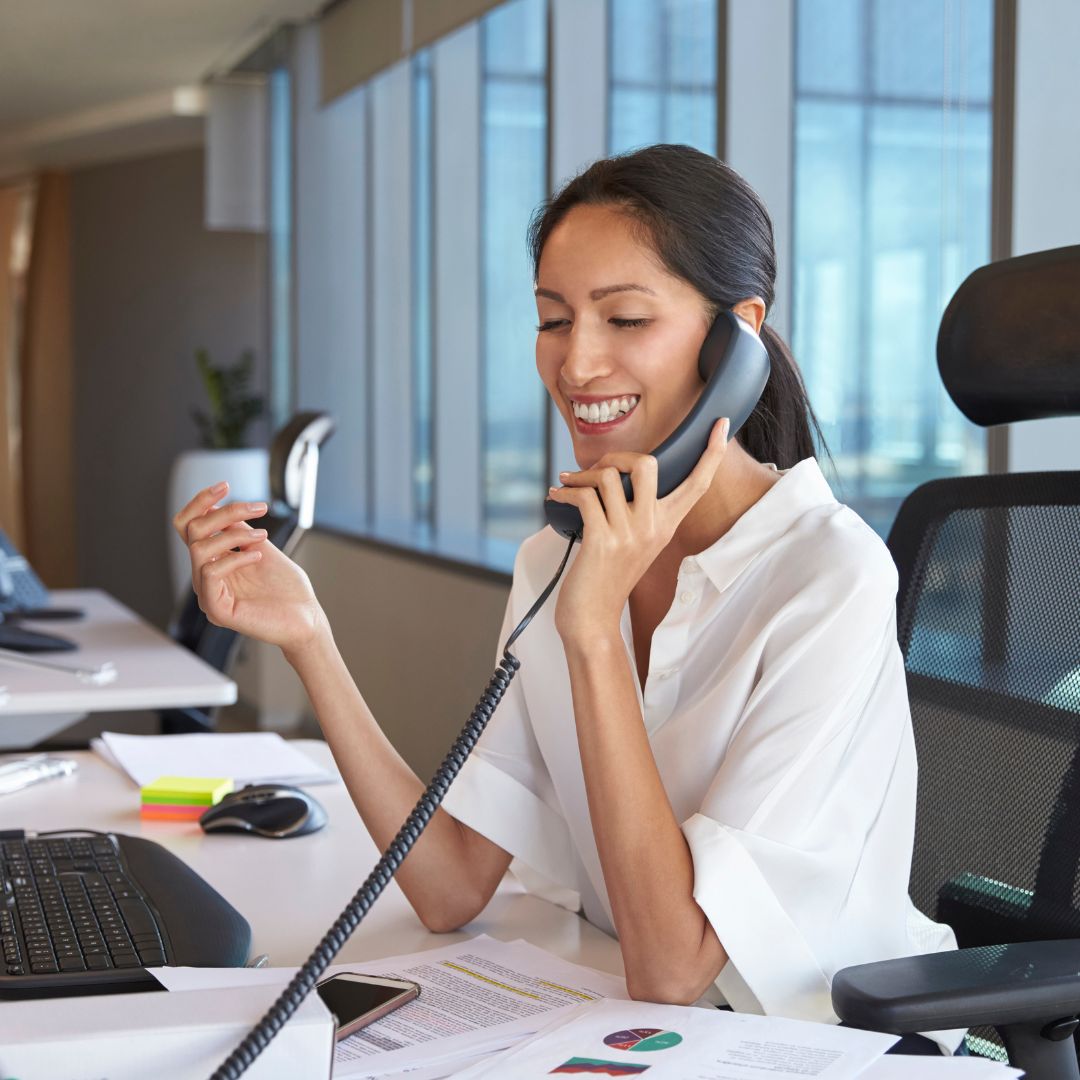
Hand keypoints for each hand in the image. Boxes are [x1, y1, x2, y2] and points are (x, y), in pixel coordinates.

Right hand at [171, 481, 325, 652]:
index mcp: (213, 560)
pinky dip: (235, 558)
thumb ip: (237, 529)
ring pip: (199, 549)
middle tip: (259, 508)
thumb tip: (216, 505)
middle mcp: (205, 576)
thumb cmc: (287, 587)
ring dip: (233, 534)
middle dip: (224, 512)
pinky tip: (257, 556)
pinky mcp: (218, 610)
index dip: (201, 502)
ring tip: (262, 536)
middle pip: (192, 531)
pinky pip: (211, 573)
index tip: (225, 485)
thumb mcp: (260, 546)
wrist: (307, 618)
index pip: (189, 526)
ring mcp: (209, 594)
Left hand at [546, 418, 729, 640]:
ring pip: (610, 476)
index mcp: (666, 525)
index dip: (711, 453)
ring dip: (582, 474)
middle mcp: (653, 527)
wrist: (592, 619)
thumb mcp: (634, 543)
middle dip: (618, 456)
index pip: (697, 484)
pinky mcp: (602, 540)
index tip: (721, 424)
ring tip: (569, 483)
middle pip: (649, 464)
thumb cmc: (607, 578)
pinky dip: (565, 490)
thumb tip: (616, 473)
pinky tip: (556, 494)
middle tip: (598, 469)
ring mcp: (629, 534)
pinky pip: (585, 496)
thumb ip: (636, 512)